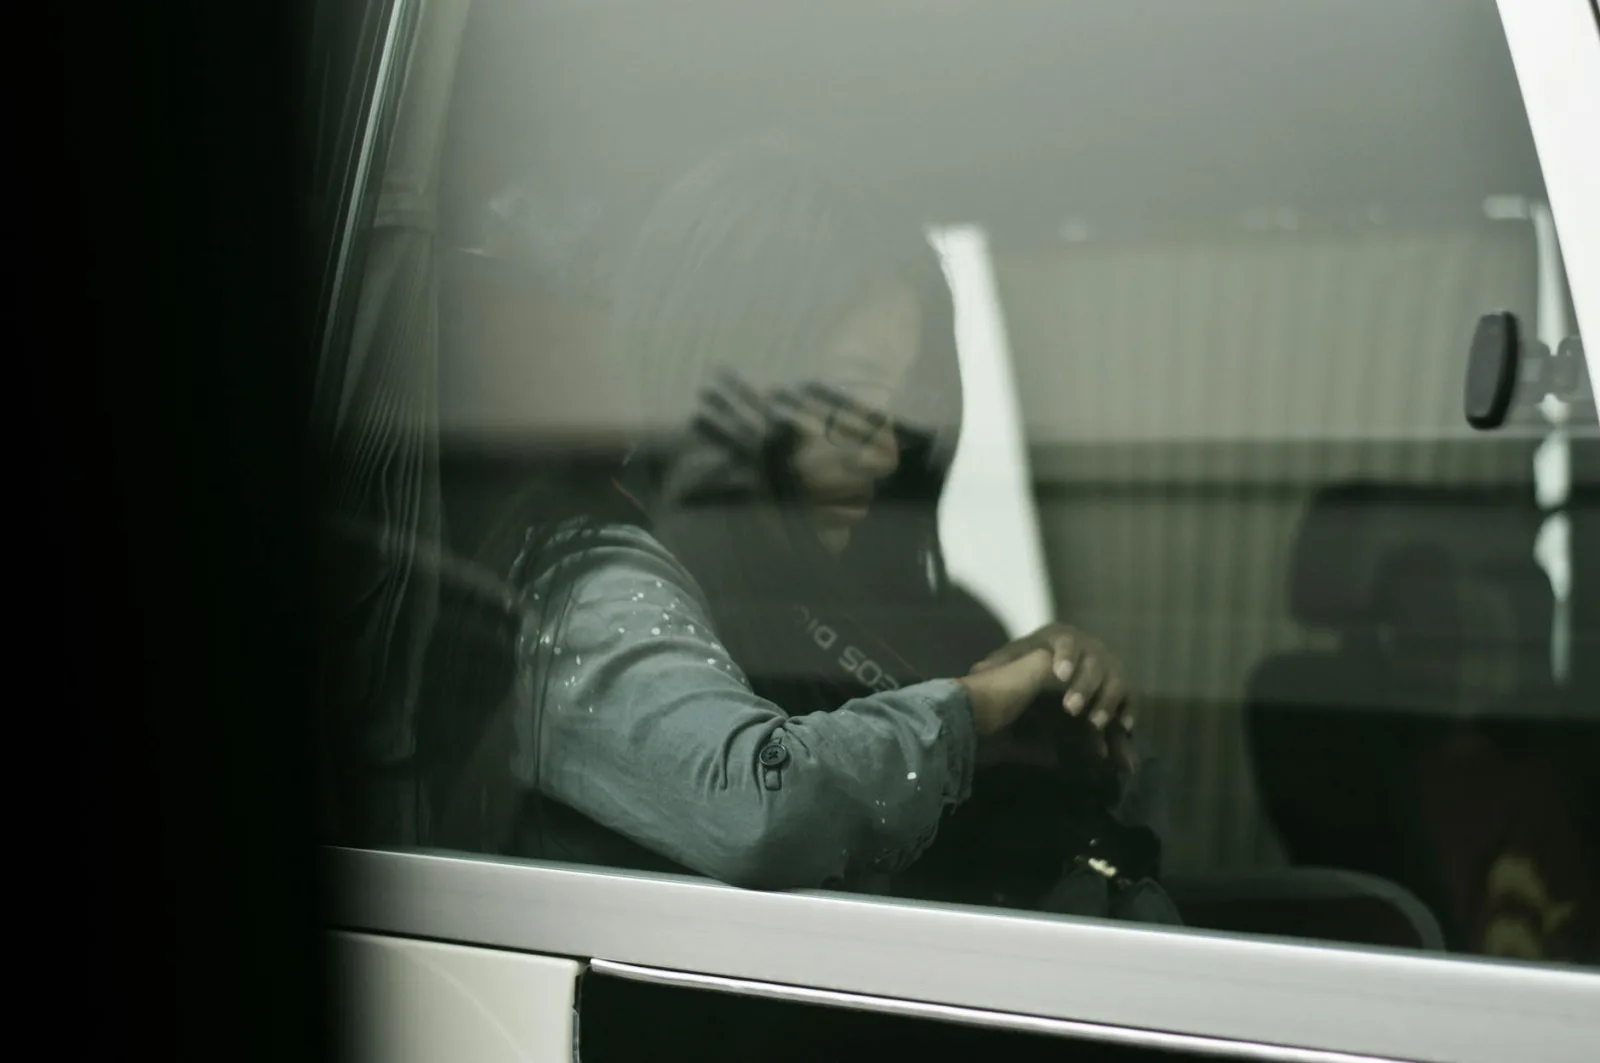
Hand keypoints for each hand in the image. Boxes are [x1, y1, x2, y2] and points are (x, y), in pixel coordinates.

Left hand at [970, 624, 1133, 735]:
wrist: (1046, 673)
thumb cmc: (1024, 664)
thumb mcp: (1008, 662)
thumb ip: (997, 665)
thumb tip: (981, 671)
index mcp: (1061, 637)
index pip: (1065, 641)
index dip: (1065, 657)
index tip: (1059, 675)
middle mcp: (1089, 647)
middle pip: (1094, 663)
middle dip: (1084, 686)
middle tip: (1071, 709)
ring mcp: (1107, 666)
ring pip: (1115, 680)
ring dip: (1106, 702)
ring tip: (1094, 723)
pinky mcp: (1117, 687)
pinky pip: (1130, 697)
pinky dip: (1129, 711)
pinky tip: (1124, 727)